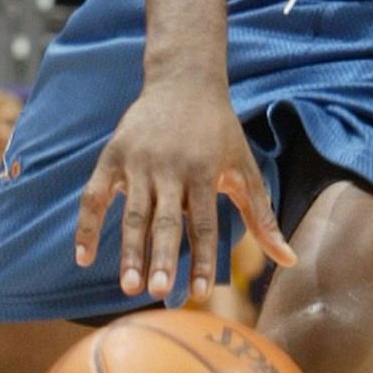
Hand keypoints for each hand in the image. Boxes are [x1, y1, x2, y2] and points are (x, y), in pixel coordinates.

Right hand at [74, 74, 294, 301]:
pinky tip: (82, 259)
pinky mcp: (113, 156)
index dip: (200, 258)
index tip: (198, 292)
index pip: (203, 224)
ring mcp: (138, 162)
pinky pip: (94, 196)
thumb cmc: (220, 132)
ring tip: (128, 286)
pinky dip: (86, 226)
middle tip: (156, 291)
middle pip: (164, 220)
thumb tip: (290, 260)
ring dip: (129, 251)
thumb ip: (262, 217)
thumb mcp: (245, 169)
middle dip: (160, 257)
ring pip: (132, 213)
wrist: (183, 81)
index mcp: (204, 171)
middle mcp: (170, 168)